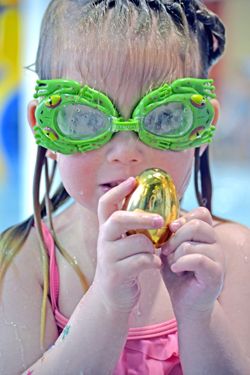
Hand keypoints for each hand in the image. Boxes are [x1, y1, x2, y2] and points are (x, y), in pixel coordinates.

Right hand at [93, 177, 162, 312]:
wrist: (113, 297)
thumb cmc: (124, 265)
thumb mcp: (124, 244)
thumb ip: (133, 229)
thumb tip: (157, 210)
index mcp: (106, 230)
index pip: (105, 204)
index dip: (118, 190)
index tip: (133, 180)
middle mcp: (103, 240)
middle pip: (118, 219)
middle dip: (141, 217)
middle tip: (160, 219)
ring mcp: (107, 257)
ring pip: (138, 242)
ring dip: (152, 248)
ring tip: (154, 254)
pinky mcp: (116, 273)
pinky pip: (142, 261)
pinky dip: (154, 262)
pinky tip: (155, 266)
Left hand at [160, 207, 224, 320]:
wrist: (186, 303)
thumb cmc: (178, 275)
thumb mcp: (171, 250)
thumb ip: (170, 235)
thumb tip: (162, 221)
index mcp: (206, 235)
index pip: (202, 213)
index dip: (184, 218)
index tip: (171, 229)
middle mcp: (216, 243)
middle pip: (196, 225)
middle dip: (175, 238)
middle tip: (166, 251)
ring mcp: (218, 258)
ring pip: (191, 244)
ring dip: (176, 255)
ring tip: (174, 265)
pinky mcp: (216, 273)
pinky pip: (197, 259)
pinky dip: (181, 263)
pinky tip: (176, 270)